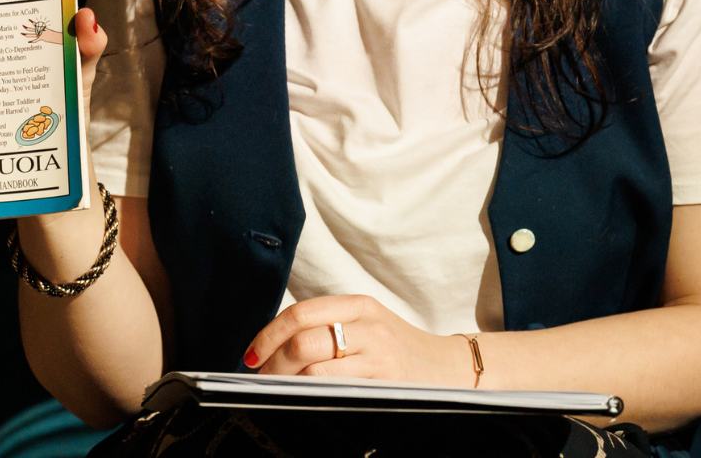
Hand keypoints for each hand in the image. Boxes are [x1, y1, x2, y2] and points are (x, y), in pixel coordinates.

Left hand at [244, 294, 473, 385]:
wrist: (449, 367)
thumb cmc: (399, 347)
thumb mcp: (367, 322)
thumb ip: (328, 324)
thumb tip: (274, 344)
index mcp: (359, 305)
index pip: (300, 313)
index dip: (268, 334)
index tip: (252, 353)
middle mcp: (368, 326)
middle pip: (302, 340)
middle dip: (272, 363)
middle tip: (261, 377)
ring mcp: (377, 356)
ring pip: (314, 367)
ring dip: (286, 381)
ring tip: (278, 388)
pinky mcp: (383, 383)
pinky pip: (335, 389)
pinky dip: (311, 393)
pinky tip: (304, 396)